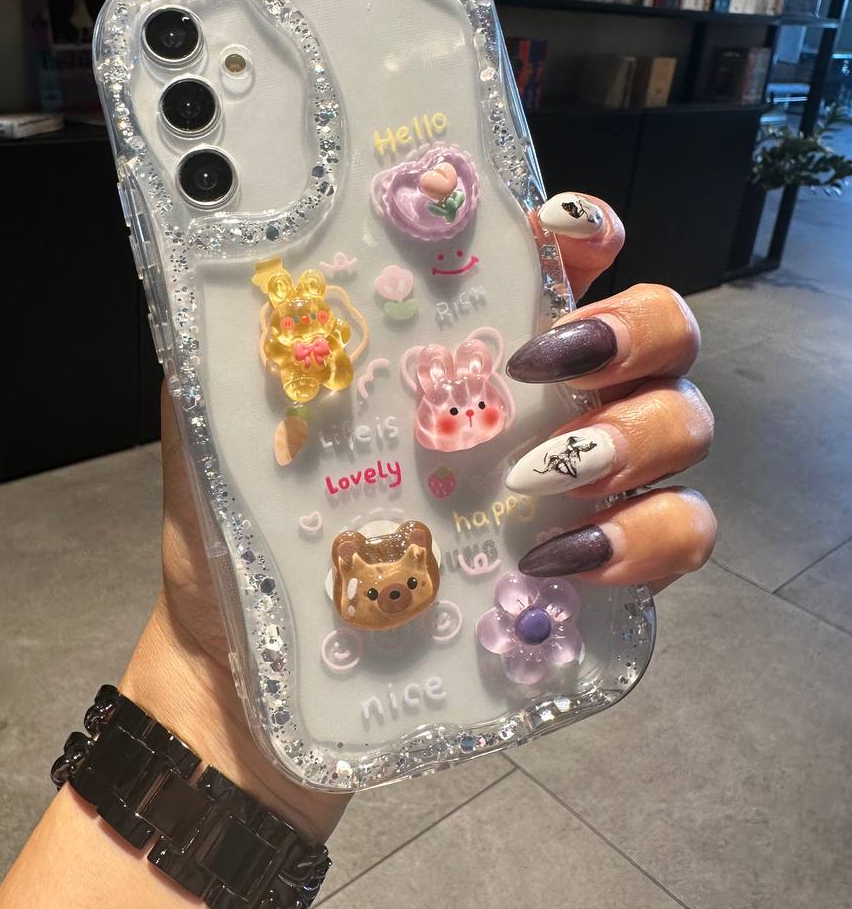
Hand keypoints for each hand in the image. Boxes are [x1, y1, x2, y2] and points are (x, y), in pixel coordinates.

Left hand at [121, 191, 715, 840]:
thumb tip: (253, 251)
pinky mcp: (598, 577)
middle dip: (631, 330)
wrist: (243, 679)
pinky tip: (555, 563)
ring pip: (684, 425)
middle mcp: (542, 402)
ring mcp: (581, 488)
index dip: (583, 229)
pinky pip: (680, 538)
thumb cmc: (238, 535)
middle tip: (540, 367)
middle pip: (661, 328)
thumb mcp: (223, 420)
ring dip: (634, 438)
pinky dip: (641, 540)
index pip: (565, 254)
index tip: (552, 236)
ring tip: (533, 481)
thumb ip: (248, 338)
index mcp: (464, 347)